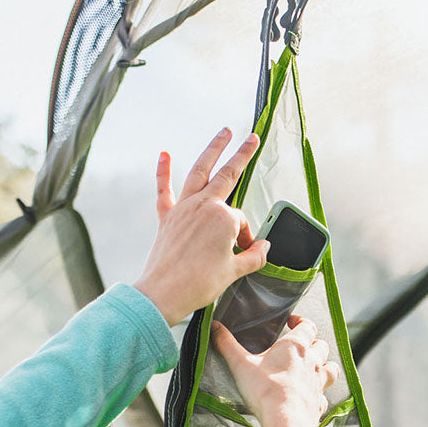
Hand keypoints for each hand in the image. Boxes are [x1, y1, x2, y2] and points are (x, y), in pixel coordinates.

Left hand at [133, 128, 270, 326]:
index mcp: (223, 218)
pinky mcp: (167, 218)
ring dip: (212, 149)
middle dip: (242, 155)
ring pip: (199, 171)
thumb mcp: (233, 273)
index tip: (243, 252)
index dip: (245, 238)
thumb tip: (264, 249)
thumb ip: (253, 257)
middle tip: (252, 138)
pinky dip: (163, 172)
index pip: (240, 221)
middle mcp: (203, 206)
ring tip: (224, 132)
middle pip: (227, 175)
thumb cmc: (197, 284)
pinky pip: (164, 190)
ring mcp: (183, 209)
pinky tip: (164, 154)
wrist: (163, 294)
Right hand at [212, 316, 340, 426]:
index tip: (292, 322)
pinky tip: (310, 398)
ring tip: (315, 369)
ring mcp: (318, 384)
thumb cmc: (265, 390)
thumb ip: (227, 344)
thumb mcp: (240, 364)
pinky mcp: (318, 404)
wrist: (284, 420)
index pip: (307, 326)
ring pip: (330, 369)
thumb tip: (214, 326)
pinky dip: (319, 395)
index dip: (301, 322)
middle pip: (322, 346)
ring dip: (325, 367)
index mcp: (295, 347)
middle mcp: (312, 362)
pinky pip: (323, 397)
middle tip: (302, 347)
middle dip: (314, 344)